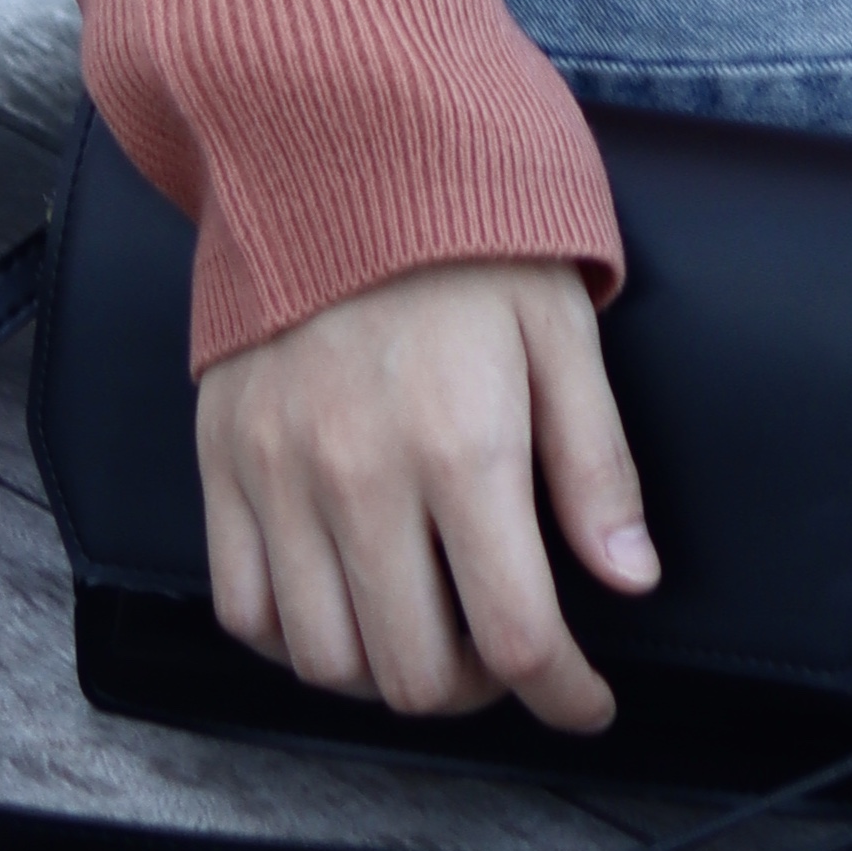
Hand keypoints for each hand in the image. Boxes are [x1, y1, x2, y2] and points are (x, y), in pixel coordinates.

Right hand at [195, 255, 654, 735]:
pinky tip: (346, 607)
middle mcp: (360, 479)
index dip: (564, 694)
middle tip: (512, 656)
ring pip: (327, 661)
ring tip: (434, 633)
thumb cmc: (466, 238)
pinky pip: (243, 610)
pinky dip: (297, 640)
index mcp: (463, 447)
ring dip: (390, 674)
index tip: (588, 702)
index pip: (518, 635)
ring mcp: (278, 479)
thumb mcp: (562, 332)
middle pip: (416, 674)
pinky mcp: (221, 465)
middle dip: (481, 691)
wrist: (334, 148)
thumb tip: (630, 579)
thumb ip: (595, 464)